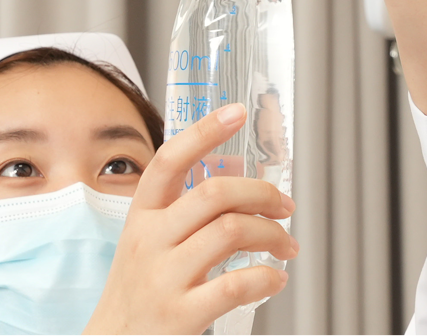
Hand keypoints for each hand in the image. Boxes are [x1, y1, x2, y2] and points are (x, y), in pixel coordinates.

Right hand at [82, 104, 297, 335]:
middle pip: (213, 194)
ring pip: (231, 232)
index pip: (169, 162)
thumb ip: (182, 214)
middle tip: (285, 206)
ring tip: (286, 245)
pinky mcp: (181, 314)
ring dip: (272, 235)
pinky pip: (236, 285)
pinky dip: (267, 278)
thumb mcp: (146, 243)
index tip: (236, 112)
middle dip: (262, 194)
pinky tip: (274, 279)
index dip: (204, 132)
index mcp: (142, 217)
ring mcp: (164, 277)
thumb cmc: (140, 292)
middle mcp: (149, 241)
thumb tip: (239, 184)